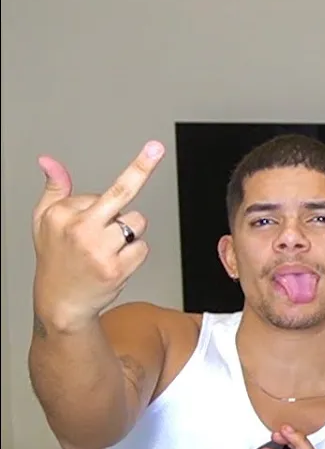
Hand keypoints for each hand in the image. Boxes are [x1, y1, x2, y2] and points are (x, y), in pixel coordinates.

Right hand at [31, 142, 164, 331]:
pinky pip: (142, 247)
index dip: (107, 201)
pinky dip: (134, 254)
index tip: (151, 148)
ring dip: (130, 232)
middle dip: (140, 170)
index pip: (103, 192)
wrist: (61, 301)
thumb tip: (49, 161)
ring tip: (107, 248)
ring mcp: (98, 249)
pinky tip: (115, 262)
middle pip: (121, 194)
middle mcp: (79, 229)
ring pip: (137, 222)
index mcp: (62, 214)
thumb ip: (54, 190)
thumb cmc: (55, 257)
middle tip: (156, 148)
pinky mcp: (115, 268)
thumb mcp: (44, 221)